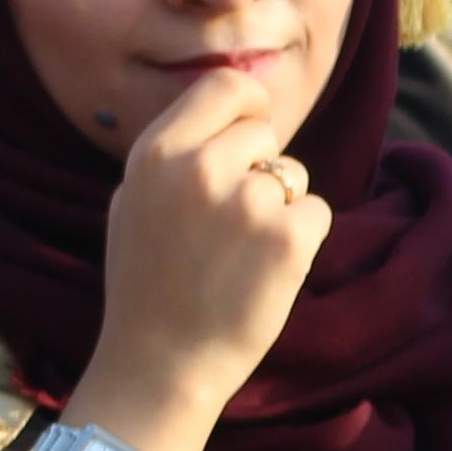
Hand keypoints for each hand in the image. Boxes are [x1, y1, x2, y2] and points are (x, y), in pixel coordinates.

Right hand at [62, 69, 337, 450]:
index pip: (225, 84)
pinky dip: (301, 240)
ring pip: (292, 176)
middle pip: (263, 133)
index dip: (248, 106)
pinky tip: (264, 272)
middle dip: (260, 169)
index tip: (250, 132)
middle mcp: (200, 167)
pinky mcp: (288, 240)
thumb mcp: (134, 200)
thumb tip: (229, 105)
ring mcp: (247, 202)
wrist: (159, 366)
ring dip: (279, 207)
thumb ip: (175, 150)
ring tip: (238, 255)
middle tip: (232, 223)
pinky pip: (316, 212)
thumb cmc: (146, 286)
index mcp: (156, 152)